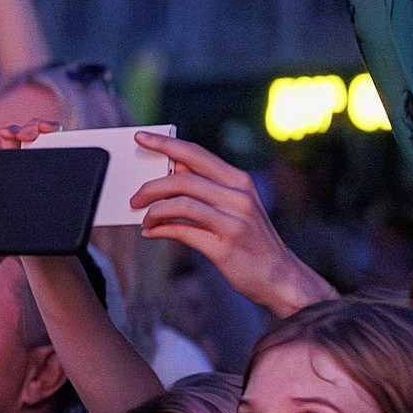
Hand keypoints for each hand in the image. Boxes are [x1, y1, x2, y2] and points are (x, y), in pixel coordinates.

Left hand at [129, 134, 331, 318]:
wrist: (279, 276)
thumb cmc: (250, 240)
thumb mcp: (234, 206)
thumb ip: (207, 188)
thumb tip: (175, 171)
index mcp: (239, 181)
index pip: (196, 153)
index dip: (165, 143)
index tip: (141, 136)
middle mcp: (238, 196)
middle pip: (183, 179)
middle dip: (151, 187)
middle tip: (134, 199)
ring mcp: (234, 220)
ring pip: (181, 204)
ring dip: (153, 211)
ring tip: (144, 220)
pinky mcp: (225, 245)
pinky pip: (183, 231)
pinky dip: (161, 231)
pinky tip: (151, 233)